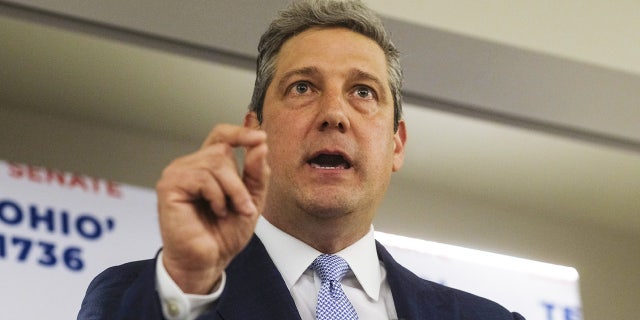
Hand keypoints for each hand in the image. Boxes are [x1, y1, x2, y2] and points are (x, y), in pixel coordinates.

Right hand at [156, 124, 268, 293]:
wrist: (209, 261)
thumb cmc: (224, 234)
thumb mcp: (251, 200)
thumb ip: (256, 173)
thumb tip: (260, 144)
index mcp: (207, 166)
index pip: (221, 136)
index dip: (240, 133)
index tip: (261, 138)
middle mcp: (190, 165)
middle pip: (222, 150)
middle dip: (239, 181)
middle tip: (244, 207)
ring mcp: (177, 173)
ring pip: (215, 162)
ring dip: (232, 191)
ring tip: (229, 212)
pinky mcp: (169, 186)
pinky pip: (202, 177)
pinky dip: (217, 196)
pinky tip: (215, 212)